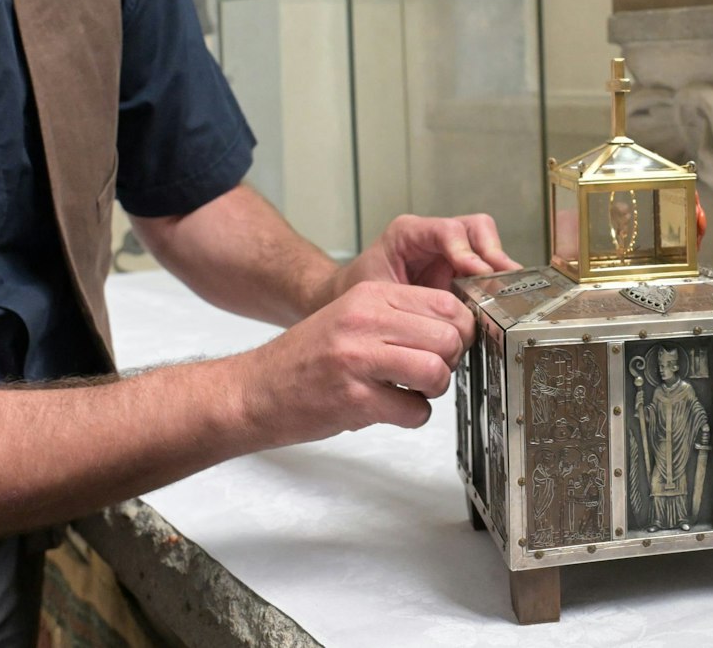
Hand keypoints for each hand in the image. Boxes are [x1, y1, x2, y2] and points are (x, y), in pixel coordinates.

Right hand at [239, 279, 476, 440]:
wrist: (254, 391)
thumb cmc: (305, 359)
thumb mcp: (351, 317)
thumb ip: (398, 317)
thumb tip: (455, 329)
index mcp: (369, 296)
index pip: (445, 303)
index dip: (458, 329)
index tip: (447, 345)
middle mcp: (365, 322)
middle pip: (448, 337)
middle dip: (449, 361)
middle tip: (429, 372)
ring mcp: (358, 360)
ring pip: (436, 372)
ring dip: (434, 389)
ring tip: (412, 391)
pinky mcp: (355, 399)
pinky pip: (415, 411)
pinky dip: (412, 416)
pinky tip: (391, 410)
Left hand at [335, 213, 521, 295]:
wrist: (350, 304)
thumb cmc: (357, 294)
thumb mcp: (378, 294)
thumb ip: (410, 299)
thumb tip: (444, 313)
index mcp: (408, 234)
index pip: (447, 230)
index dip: (466, 251)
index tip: (477, 271)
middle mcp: (433, 237)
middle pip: (476, 229)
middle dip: (491, 252)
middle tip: (501, 279)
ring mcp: (448, 252)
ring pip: (486, 244)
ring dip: (498, 266)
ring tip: (505, 290)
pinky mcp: (458, 271)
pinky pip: (484, 267)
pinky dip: (495, 280)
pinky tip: (498, 299)